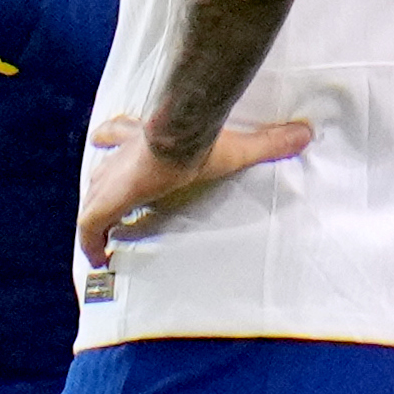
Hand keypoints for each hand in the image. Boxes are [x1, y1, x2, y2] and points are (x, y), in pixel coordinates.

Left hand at [76, 107, 312, 262]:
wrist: (181, 137)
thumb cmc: (204, 140)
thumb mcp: (239, 144)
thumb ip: (270, 141)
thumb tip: (305, 133)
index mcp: (146, 139)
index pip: (122, 134)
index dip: (116, 139)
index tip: (108, 146)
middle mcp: (122, 155)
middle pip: (101, 168)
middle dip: (103, 186)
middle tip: (108, 208)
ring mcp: (111, 179)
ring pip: (92, 197)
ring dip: (96, 216)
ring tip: (103, 239)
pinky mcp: (106, 200)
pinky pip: (88, 227)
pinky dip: (90, 243)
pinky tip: (98, 260)